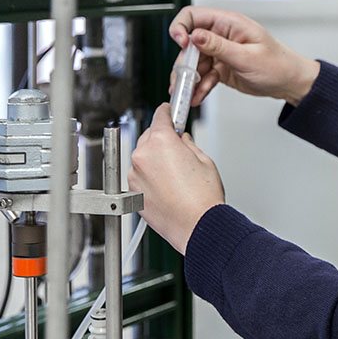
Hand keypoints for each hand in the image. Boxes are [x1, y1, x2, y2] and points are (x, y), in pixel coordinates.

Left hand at [129, 103, 224, 254]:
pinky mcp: (133, 192)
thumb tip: (181, 141)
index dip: (167, 112)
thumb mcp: (203, 160)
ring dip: (154, 159)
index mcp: (161, 142)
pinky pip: (139, 176)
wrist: (197, 226)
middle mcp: (143, 156)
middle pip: (149, 136)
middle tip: (177, 147)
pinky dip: (149, 177)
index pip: (160, 116)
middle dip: (161, 139)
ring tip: (174, 173)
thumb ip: (187, 144)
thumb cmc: (202, 198)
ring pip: (142, 157)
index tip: (168, 111)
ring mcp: (135, 175)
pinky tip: (167, 186)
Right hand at [168, 7, 319, 106]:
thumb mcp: (247, 57)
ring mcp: (220, 52)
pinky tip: (197, 96)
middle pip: (189, 43)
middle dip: (183, 63)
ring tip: (187, 94)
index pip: (193, 16)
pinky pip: (203, 75)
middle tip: (181, 80)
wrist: (289, 82)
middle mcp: (222, 35)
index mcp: (229, 23)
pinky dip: (199, 86)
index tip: (181, 44)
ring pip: (193, 62)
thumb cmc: (277, 64)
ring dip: (188, 79)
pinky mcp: (221, 67)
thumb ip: (219, 46)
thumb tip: (195, 36)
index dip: (181, 28)